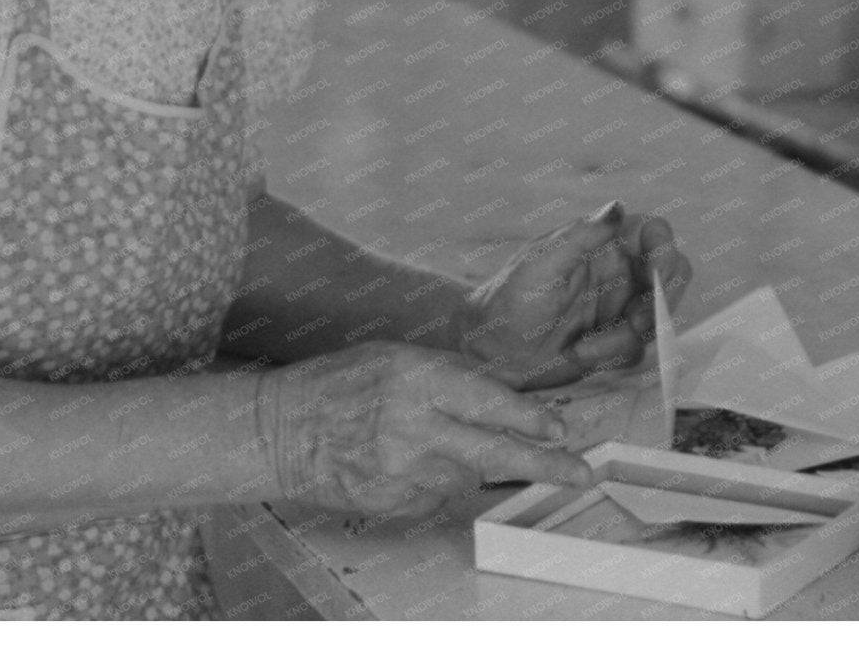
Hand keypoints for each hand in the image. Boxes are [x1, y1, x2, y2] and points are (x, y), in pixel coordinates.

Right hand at [255, 341, 591, 520]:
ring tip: (436, 445)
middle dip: (544, 463)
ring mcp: (403, 471)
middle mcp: (415, 427)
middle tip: (578, 472)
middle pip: (496, 451)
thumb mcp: (396, 355)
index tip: (559, 428)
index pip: (491, 401)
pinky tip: (409, 464)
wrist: (279, 431)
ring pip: (468, 476)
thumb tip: (505, 391)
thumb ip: (451, 373)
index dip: (531, 418)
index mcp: (417, 379)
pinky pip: (436, 496)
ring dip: (471, 464)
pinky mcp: (392, 502)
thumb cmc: (338, 384)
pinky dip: (436, 482)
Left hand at [461, 202, 692, 389]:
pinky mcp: (614, 339)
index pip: (652, 233)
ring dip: (628, 335)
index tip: (658, 274)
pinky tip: (580, 353)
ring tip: (586, 347)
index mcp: (602, 243)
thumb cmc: (507, 300)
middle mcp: (617, 271)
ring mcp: (618, 306)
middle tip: (635, 322)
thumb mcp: (541, 266)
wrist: (487, 351)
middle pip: (671, 276)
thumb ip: (582, 237)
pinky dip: (614, 354)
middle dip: (660, 301)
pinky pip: (638, 347)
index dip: (665, 249)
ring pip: (657, 316)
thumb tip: (616, 206)